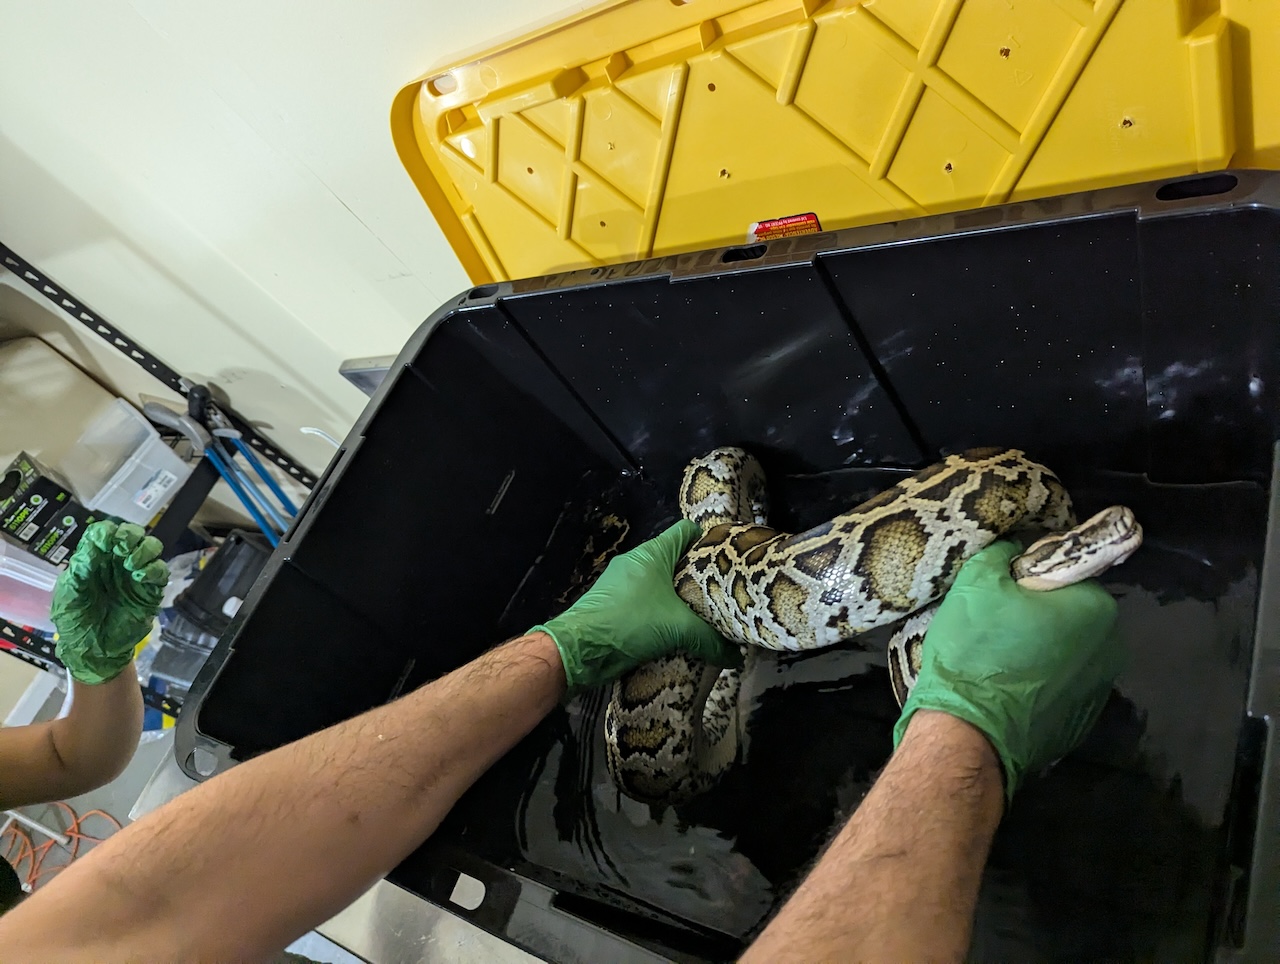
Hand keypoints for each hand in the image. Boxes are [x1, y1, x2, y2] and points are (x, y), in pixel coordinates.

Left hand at [51, 521, 169, 683]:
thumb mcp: (68, 594)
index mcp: (94, 560)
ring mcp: (135, 576)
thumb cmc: (76, 622)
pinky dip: (153, 569)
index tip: (106, 541)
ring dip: (143, 549)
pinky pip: (160, 572)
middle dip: (130, 535)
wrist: (93, 650)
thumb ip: (80, 568)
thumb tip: (95, 543)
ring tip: (131, 564)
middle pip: (132, 534)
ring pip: (151, 548)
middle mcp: (116, 563)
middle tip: (123, 547)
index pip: (104, 533)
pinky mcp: (150, 591)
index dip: (107, 532)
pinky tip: (139, 576)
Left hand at [532, 520, 739, 692]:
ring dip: (678, 596)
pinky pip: (645, 598)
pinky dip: (660, 610)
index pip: (687, 531)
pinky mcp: (612, 601)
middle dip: (698, 576)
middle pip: (676, 558)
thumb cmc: (630, 623)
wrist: (579, 649)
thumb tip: (736, 657)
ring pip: (659, 581)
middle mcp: (636, 560)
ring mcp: (621, 580)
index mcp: (653, 552)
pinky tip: (673, 630)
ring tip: (702, 615)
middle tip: (721, 595)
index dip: (709, 542)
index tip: (728, 562)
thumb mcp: (679, 630)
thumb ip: (711, 640)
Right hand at [893, 540, 1120, 803]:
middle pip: (1070, 616)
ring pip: (1066, 654)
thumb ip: (1000, 554)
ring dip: (1039, 650)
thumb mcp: (975, 584)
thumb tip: (1012, 549)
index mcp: (1095, 608)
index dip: (1031, 578)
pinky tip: (1006, 689)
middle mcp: (1111, 649)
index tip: (1003, 590)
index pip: (1067, 574)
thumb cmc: (976, 651)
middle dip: (1039, 615)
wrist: (968, 736)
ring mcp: (1099, 693)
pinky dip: (1038, 685)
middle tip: (996, 623)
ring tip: (998, 659)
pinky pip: (1060, 689)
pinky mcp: (1080, 725)